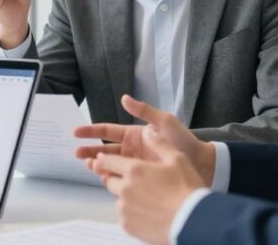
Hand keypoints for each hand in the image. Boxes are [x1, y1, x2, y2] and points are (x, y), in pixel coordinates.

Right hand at [74, 95, 214, 181]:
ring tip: (88, 167)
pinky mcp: (140, 178)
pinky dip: (110, 179)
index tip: (76, 132)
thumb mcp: (165, 122)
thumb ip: (144, 111)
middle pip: (104, 150)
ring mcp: (135, 164)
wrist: (202, 164)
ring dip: (97, 165)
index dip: (90, 131)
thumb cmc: (184, 141)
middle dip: (88, 151)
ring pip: (110, 164)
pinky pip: (121, 178)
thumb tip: (124, 98)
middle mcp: (132, 149)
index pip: (107, 131)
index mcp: (135, 134)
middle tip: (76, 155)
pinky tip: (104, 179)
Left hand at [91, 126, 206, 244]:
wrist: (193, 222)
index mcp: (134, 169)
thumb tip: (148, 132)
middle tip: (131, 181)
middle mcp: (125, 188)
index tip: (99, 161)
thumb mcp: (177, 159)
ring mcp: (125, 208)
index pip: (106, 162)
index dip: (101, 160)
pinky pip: (124, 215)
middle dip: (115, 178)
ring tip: (145, 198)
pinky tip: (147, 211)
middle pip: (109, 180)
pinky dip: (131, 212)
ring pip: (117, 198)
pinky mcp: (128, 225)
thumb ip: (159, 143)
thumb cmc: (187, 190)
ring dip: (125, 196)